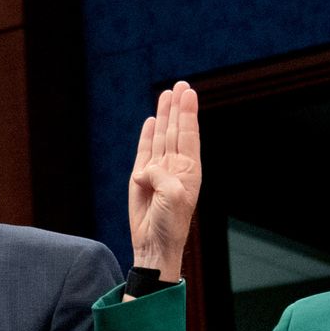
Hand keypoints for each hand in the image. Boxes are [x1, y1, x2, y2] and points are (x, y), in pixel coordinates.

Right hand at [128, 81, 201, 280]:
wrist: (154, 245)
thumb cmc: (169, 224)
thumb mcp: (171, 196)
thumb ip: (160, 174)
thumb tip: (145, 169)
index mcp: (189, 170)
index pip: (188, 134)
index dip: (187, 113)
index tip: (188, 92)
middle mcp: (175, 167)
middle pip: (175, 130)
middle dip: (177, 108)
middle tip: (180, 85)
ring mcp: (158, 171)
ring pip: (160, 137)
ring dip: (163, 116)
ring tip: (166, 95)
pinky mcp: (141, 179)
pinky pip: (144, 151)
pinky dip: (147, 136)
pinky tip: (150, 122)